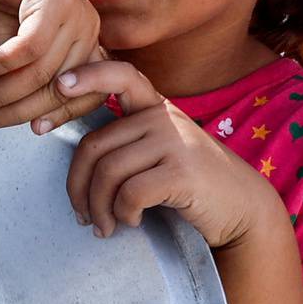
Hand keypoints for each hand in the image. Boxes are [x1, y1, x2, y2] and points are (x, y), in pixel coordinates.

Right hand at [0, 0, 105, 132]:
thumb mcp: (18, 47)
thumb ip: (28, 78)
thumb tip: (19, 119)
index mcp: (87, 43)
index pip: (84, 96)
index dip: (56, 117)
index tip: (29, 131)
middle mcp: (89, 28)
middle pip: (57, 89)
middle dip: (16, 112)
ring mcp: (76, 12)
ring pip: (40, 72)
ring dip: (0, 94)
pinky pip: (28, 49)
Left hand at [61, 61, 287, 247]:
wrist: (242, 208)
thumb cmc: (192, 184)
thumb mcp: (162, 152)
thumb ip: (129, 144)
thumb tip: (78, 165)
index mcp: (155, 108)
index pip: (120, 76)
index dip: (88, 76)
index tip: (60, 85)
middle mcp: (164, 118)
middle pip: (94, 146)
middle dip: (77, 187)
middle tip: (81, 215)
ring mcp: (175, 142)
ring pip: (108, 172)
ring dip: (98, 208)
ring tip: (104, 227)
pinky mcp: (182, 172)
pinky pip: (130, 193)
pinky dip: (123, 214)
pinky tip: (133, 222)